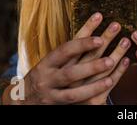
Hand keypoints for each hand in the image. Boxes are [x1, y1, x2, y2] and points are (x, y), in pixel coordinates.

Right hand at [13, 13, 129, 104]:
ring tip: (113, 62)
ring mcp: (52, 94)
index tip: (98, 34)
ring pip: (75, 88)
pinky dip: (95, 90)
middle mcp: (48, 79)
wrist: (24, 102)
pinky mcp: (59, 105)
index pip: (64, 51)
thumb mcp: (49, 63)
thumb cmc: (43, 76)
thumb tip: (90, 32)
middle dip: (92, 58)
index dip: (81, 42)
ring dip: (95, 75)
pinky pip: (79, 98)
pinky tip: (110, 81)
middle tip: (108, 44)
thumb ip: (67, 53)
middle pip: (72, 70)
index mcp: (46, 64)